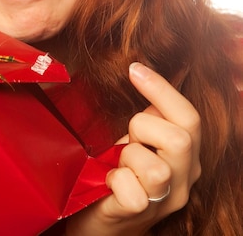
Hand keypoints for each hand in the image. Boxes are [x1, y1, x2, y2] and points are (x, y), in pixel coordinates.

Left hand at [66, 62, 201, 234]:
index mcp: (186, 158)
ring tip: (117, 165)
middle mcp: (184, 180)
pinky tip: (107, 182)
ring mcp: (164, 201)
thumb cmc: (117, 175)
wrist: (100, 220)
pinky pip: (133, 192)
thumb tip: (143, 76)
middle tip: (127, 138)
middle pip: (182, 139)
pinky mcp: (139, 215)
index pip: (189, 118)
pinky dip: (114, 180)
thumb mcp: (137, 143)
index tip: (134, 68)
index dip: (162, 89)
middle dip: (144, 127)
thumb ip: (148, 122)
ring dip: (128, 158)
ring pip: (157, 169)